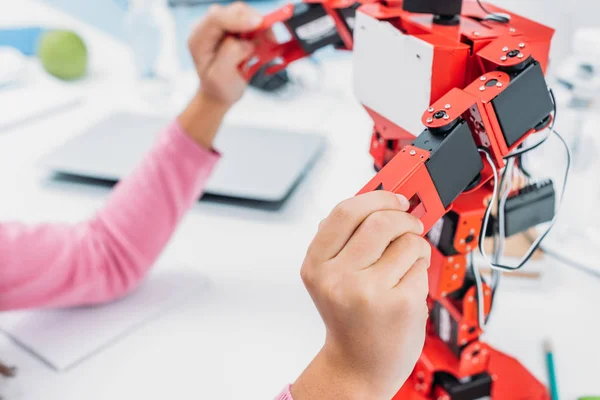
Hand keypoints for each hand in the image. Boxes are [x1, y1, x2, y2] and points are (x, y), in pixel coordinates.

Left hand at [188, 2, 261, 106]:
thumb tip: (248, 41)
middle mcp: (208, 27)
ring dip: (259, 26)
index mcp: (199, 38)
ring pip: (245, 14)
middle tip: (269, 37)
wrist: (219, 91)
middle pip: (233, 11)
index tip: (257, 24)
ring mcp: (221, 26)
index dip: (238, 19)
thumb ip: (231, 54)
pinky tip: (263, 42)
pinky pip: (250, 21)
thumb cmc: (218, 86)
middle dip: (253, 21)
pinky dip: (260, 29)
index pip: (216, 18)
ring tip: (267, 42)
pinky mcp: (233, 27)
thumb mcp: (220, 76)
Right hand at [292, 191, 430, 399]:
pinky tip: (408, 284)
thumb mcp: (331, 277)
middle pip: (379, 221)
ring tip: (408, 259)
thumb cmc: (349, 319)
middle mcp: (338, 278)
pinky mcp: (401, 304)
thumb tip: (377, 201)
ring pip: (407, 240)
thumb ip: (346, 240)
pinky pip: (420, 265)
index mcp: (316, 266)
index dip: (376, 197)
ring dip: (415, 243)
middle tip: (411, 222)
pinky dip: (420, 267)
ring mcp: (370, 292)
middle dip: (403, 216)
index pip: (345, 212)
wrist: (358, 367)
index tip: (394, 196)